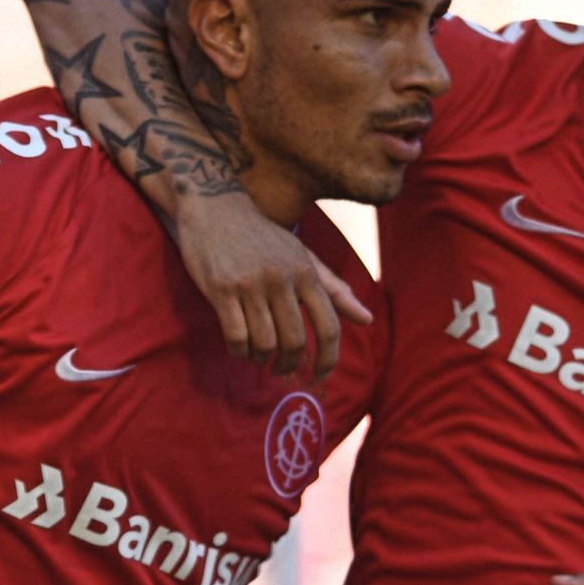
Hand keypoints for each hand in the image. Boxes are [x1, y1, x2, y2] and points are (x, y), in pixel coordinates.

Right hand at [174, 191, 371, 377]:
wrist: (215, 208)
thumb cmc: (263, 239)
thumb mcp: (302, 258)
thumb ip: (335, 290)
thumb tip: (368, 320)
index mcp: (306, 272)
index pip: (329, 326)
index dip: (328, 359)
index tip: (320, 376)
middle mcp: (281, 278)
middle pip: (295, 342)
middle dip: (288, 364)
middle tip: (281, 369)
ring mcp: (250, 283)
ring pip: (263, 343)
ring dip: (261, 359)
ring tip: (258, 355)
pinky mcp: (220, 288)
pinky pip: (236, 337)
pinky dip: (239, 351)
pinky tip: (240, 347)